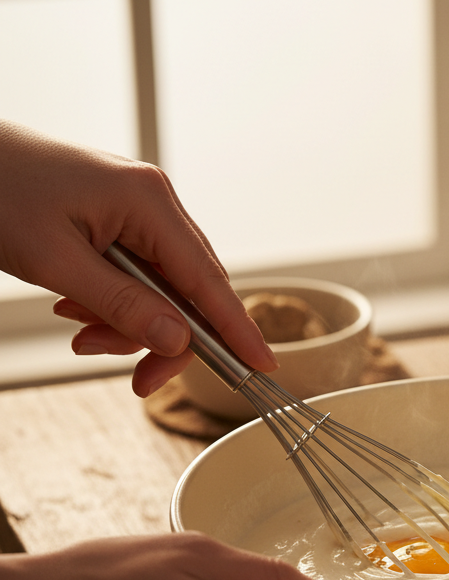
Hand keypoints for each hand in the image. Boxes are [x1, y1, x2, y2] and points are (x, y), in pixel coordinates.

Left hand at [0, 120, 276, 396]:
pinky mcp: (120, 220)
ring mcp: (139, 210)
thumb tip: (178, 340)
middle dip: (163, 338)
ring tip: (80, 331)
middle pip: (190, 291)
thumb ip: (121, 304)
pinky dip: (115, 304)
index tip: (263, 365)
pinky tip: (77, 308)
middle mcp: (155, 203)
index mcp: (150, 201)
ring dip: (129, 324)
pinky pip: (138, 277)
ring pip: (162, 290)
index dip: (237, 329)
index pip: (209, 280)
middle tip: (137, 378)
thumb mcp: (55, 260)